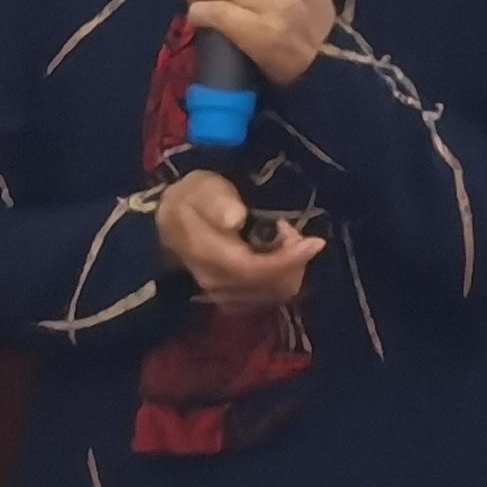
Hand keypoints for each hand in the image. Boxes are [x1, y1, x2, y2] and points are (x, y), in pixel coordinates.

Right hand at [157, 169, 319, 305]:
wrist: (171, 219)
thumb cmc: (193, 198)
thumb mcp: (203, 188)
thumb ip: (218, 203)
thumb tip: (234, 220)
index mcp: (207, 255)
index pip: (253, 269)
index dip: (287, 260)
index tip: (314, 242)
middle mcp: (214, 282)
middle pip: (268, 286)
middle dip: (293, 261)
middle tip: (295, 232)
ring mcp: (221, 294)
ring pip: (271, 294)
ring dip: (289, 269)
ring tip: (287, 240)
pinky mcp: (230, 298)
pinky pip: (267, 297)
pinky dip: (281, 278)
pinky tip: (280, 256)